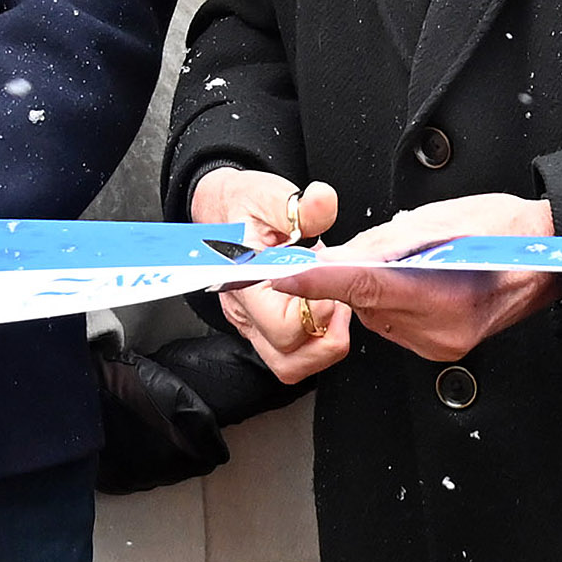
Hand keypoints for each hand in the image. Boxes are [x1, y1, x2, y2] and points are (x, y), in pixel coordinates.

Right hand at [193, 169, 352, 383]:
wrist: (223, 211)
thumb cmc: (243, 206)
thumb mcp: (270, 194)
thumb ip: (300, 205)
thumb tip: (322, 203)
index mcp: (245, 283)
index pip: (282, 325)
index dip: (316, 310)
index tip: (328, 283)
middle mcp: (246, 313)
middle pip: (289, 360)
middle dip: (326, 334)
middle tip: (337, 299)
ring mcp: (255, 325)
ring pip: (292, 366)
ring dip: (322, 345)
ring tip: (333, 308)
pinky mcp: (265, 328)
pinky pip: (294, 356)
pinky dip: (317, 342)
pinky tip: (325, 311)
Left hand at [275, 193, 558, 365]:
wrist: (551, 258)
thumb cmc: (508, 231)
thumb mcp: (441, 220)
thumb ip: (383, 242)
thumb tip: (339, 255)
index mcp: (442, 291)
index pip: (362, 286)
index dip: (317, 283)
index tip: (283, 279)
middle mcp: (439, 327)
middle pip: (366, 303)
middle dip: (353, 276)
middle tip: (371, 250)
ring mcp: (441, 343)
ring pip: (377, 316)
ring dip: (376, 290)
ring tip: (414, 262)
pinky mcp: (442, 349)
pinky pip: (396, 326)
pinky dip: (394, 303)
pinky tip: (418, 283)